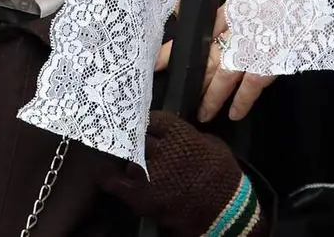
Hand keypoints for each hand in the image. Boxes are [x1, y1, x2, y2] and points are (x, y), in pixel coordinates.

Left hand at [102, 111, 262, 235]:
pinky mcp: (143, 197)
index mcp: (180, 135)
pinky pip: (116, 184)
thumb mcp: (213, 146)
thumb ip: (191, 136)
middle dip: (136, 138)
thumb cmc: (224, 177)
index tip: (147, 125)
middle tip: (134, 140)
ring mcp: (150, 174)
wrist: (228, 214)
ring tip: (125, 157)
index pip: (154, 120)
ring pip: (126, 157)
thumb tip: (176, 133)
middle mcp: (161, 150)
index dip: (150, 122)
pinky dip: (109, 178)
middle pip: (137, 137)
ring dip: (128, 158)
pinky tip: (105, 174)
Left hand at [156, 4, 274, 121]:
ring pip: (224, 77)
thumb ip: (223, 12)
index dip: (172, 52)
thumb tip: (185, 12)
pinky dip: (242, 101)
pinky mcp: (270, 61)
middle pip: (207, 60)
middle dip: (193, 81)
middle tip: (179, 100)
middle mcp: (236, 32)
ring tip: (202, 114)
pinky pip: (252, 86)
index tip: (156, 64)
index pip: (194, 34)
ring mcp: (252, 48)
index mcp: (229, 13)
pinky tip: (234, 114)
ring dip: (212, 97)